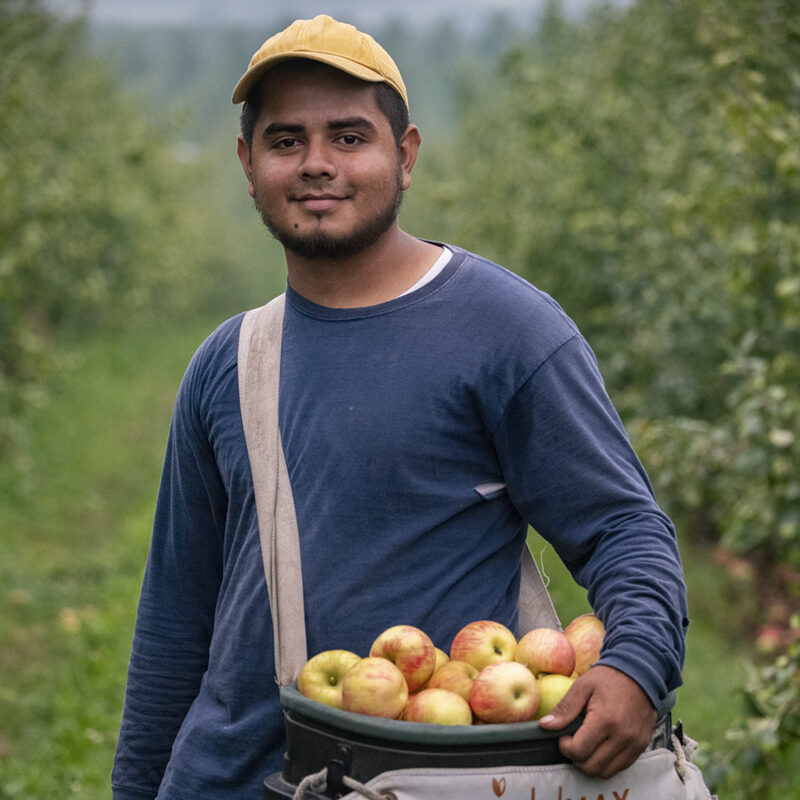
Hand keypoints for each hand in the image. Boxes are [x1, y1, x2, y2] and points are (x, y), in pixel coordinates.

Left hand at [538, 665, 656, 778]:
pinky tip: (600, 746)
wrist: (639, 673)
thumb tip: (545, 725)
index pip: (579, 751)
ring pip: (605, 772)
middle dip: (576, 757)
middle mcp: (623, 736)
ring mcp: (634, 744)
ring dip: (590, 763)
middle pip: (591, 766)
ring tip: (586, 744)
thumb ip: (564, 709)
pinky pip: (620, 767)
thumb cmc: (607, 678)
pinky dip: (606, 762)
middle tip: (573, 740)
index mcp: (605, 720)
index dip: (565, 746)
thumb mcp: (582, 687)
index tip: (564, 735)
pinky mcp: (641, 747)